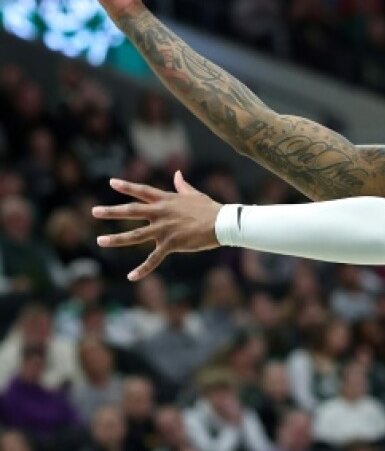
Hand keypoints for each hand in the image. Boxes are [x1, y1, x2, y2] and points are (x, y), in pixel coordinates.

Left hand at [92, 171, 221, 279]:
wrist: (223, 222)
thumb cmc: (210, 208)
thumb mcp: (194, 194)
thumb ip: (182, 185)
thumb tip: (177, 174)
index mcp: (167, 201)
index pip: (143, 191)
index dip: (127, 186)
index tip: (111, 182)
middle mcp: (162, 213)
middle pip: (132, 211)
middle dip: (112, 212)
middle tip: (94, 211)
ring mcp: (165, 229)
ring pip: (136, 235)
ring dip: (116, 239)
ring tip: (100, 241)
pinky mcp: (172, 243)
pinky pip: (154, 258)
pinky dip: (143, 268)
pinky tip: (131, 276)